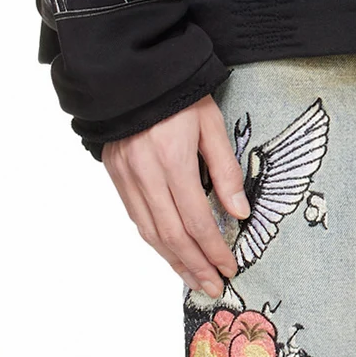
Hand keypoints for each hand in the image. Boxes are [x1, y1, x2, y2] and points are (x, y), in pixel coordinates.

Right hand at [102, 95, 251, 297]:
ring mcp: (126, 175)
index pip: (196, 219)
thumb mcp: (211, 123)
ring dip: (173, 261)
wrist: (132, 70)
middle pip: (172, 235)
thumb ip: (225, 169)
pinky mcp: (115, 173)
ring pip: (150, 232)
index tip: (229, 267)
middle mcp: (145, 174)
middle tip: (213, 287)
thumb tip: (240, 213)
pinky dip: (154, 240)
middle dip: (195, 265)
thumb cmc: (179, 91)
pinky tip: (169, 252)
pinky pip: (135, 217)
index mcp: (172, 159)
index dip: (214, 249)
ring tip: (193, 280)